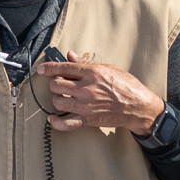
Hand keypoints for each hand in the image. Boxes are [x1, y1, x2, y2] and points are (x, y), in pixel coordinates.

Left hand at [32, 55, 162, 135]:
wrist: (138, 106)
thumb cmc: (126, 85)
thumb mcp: (108, 68)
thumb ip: (87, 63)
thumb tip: (71, 56)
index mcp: (92, 73)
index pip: (63, 68)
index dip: (48, 68)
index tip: (42, 69)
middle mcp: (86, 89)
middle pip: (56, 85)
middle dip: (55, 83)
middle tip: (60, 84)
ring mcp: (86, 105)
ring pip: (58, 102)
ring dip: (57, 99)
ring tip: (63, 97)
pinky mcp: (88, 120)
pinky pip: (65, 123)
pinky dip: (56, 122)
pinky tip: (53, 118)